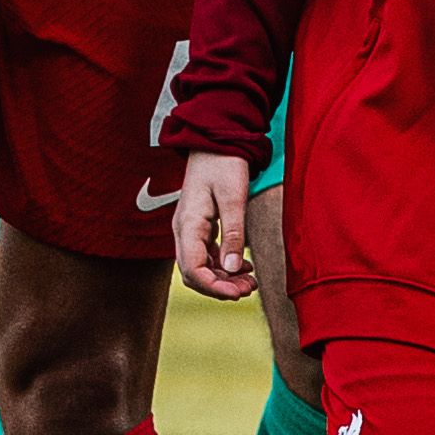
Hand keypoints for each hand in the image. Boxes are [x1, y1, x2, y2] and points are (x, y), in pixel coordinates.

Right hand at [171, 152, 256, 301]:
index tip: (237, 294)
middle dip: (219, 286)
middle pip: (194, 273)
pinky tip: (244, 267)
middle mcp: (184, 231)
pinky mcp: (199, 227)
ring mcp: (190, 229)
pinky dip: (223, 265)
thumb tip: (232, 267)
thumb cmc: (224, 164)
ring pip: (201, 266)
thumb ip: (233, 232)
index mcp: (187, 224)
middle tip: (249, 290)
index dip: (213, 287)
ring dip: (223, 278)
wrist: (215, 141)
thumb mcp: (233, 197)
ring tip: (250, 282)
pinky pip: (206, 255)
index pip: (192, 269)